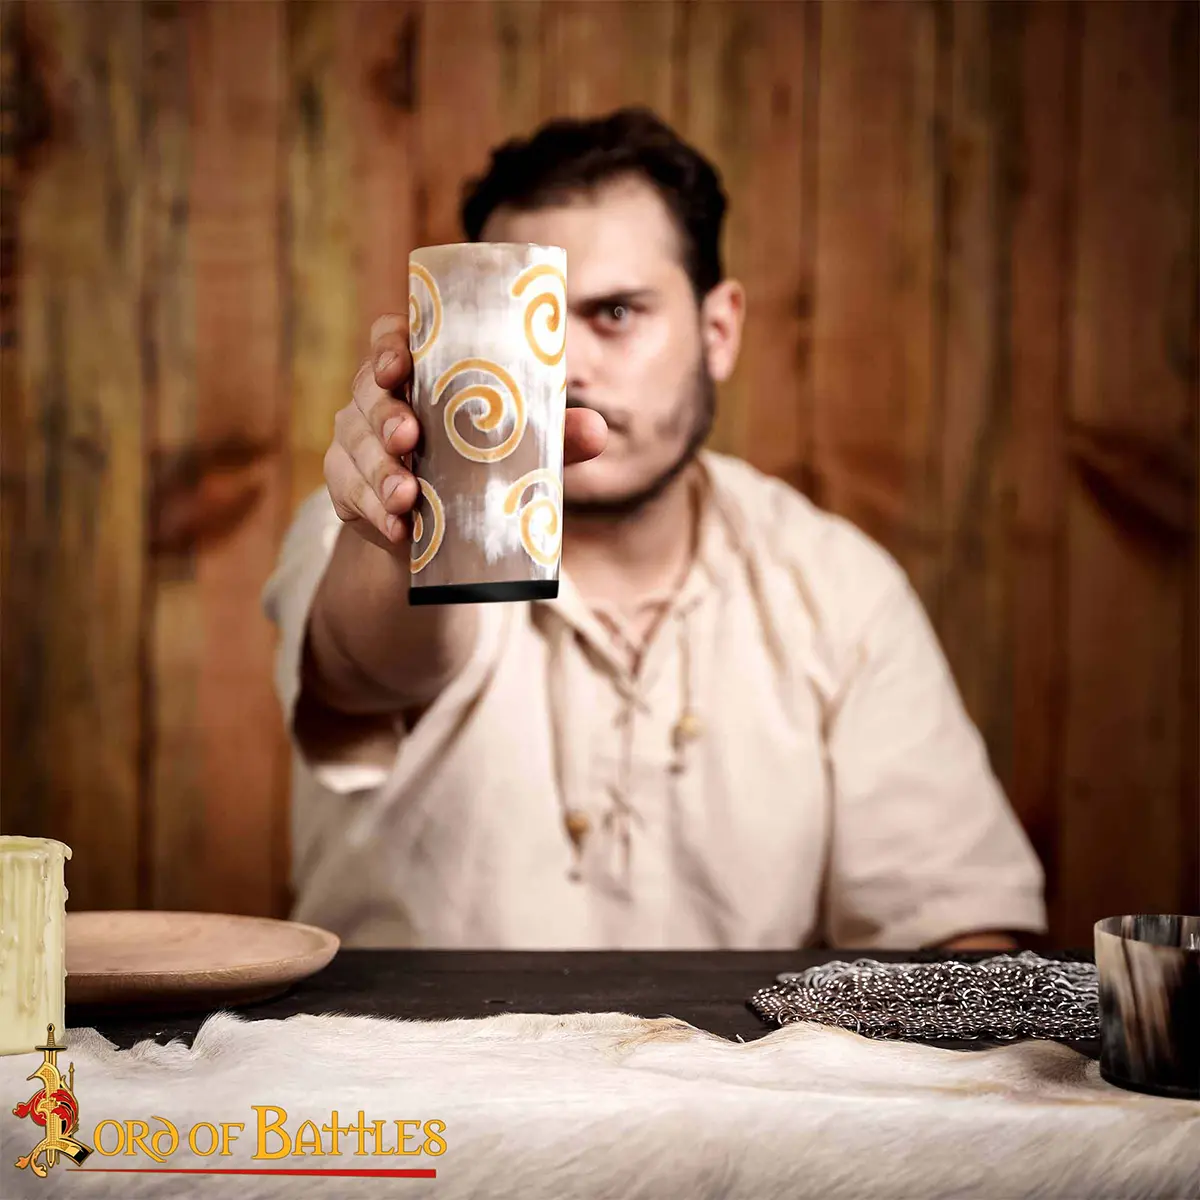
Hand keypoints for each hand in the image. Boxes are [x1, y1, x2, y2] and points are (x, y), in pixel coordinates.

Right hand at [324, 314, 607, 553]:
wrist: (443, 530)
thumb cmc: (483, 463)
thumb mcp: (521, 447)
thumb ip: (555, 436)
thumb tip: (597, 430)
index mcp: (417, 372)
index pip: (390, 340)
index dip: (388, 346)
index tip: (400, 365)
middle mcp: (377, 399)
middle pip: (367, 393)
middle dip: (385, 415)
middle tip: (408, 437)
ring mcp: (356, 442)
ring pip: (355, 447)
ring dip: (379, 472)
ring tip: (406, 497)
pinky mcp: (347, 486)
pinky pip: (349, 494)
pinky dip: (374, 512)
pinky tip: (397, 528)